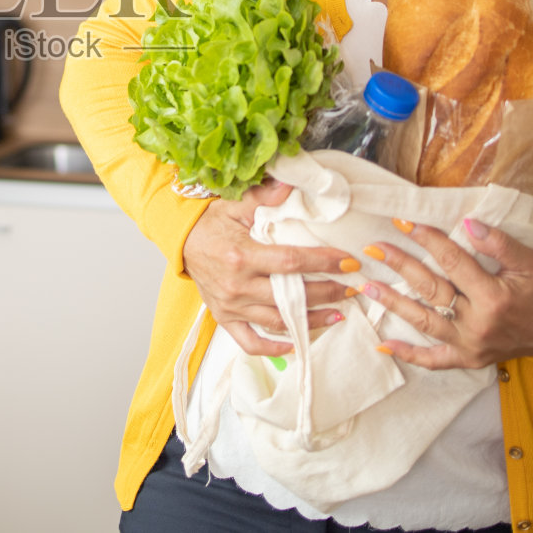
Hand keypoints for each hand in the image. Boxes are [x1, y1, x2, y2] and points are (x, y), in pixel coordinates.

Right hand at [182, 178, 351, 356]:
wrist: (180, 240)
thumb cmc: (210, 222)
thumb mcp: (235, 204)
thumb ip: (264, 196)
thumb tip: (293, 185)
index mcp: (241, 256)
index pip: (291, 262)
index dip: (323, 263)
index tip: (349, 263)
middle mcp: (237, 286)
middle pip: (291, 296)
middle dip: (327, 293)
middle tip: (352, 289)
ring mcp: (231, 306)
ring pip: (278, 321)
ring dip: (311, 321)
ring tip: (338, 314)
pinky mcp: (225, 318)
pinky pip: (251, 342)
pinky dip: (274, 348)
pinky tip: (297, 343)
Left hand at [364, 218, 532, 368]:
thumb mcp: (528, 262)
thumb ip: (498, 243)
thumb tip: (467, 224)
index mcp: (494, 297)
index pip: (453, 262)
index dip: (428, 240)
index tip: (403, 222)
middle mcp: (478, 324)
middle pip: (431, 290)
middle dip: (401, 266)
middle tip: (375, 249)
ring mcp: (470, 345)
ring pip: (424, 322)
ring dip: (394, 303)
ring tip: (367, 286)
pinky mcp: (467, 359)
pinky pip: (434, 360)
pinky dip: (409, 355)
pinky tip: (384, 346)